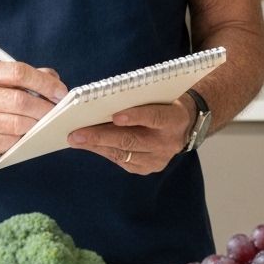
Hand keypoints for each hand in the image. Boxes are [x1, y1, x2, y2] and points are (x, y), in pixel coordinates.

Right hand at [0, 61, 66, 160]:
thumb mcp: (0, 80)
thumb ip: (28, 77)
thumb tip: (55, 80)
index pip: (18, 72)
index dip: (44, 82)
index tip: (60, 92)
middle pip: (19, 100)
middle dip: (44, 107)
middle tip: (57, 112)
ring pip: (17, 124)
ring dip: (36, 125)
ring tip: (43, 123)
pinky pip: (9, 142)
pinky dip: (22, 139)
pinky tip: (25, 135)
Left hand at [67, 95, 194, 173]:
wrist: (186, 125)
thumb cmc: (165, 103)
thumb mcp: (159, 96)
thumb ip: (139, 99)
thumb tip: (103, 101)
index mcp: (174, 119)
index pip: (154, 116)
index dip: (135, 116)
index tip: (115, 116)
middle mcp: (168, 142)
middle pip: (132, 140)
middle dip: (101, 136)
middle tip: (77, 134)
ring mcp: (159, 158)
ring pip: (124, 153)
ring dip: (97, 146)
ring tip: (77, 140)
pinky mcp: (150, 168)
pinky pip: (124, 162)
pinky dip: (105, 152)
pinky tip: (90, 145)